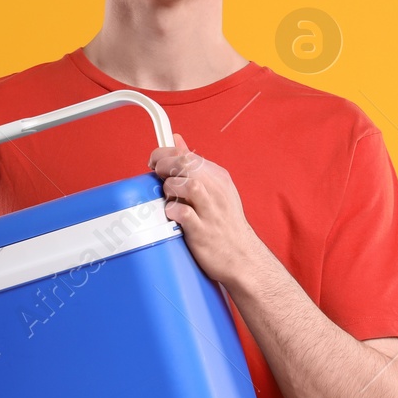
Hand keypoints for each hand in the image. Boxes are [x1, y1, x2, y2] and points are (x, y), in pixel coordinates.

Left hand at [148, 133, 266, 289]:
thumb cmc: (224, 223)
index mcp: (218, 177)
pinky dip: (173, 211)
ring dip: (170, 188)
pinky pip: (184, 214)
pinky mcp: (203, 231)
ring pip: (187, 184)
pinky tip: (172, 215)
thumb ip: (194, 164)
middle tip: (156, 176)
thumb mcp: (215, 187)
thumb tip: (176, 140)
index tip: (154, 162)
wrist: (242, 257)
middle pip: (185, 164)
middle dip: (163, 166)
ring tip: (168, 197)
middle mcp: (216, 191)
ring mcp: (210, 211)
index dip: (164, 154)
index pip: (187, 154)